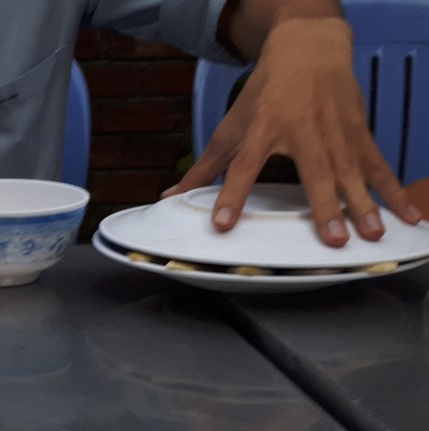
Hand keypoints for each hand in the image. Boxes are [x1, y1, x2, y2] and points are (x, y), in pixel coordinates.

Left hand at [164, 17, 421, 245]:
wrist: (309, 48)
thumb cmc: (265, 94)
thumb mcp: (231, 127)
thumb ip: (204, 168)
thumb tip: (169, 197)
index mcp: (264, 130)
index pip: (243, 166)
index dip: (231, 195)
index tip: (223, 224)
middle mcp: (304, 131)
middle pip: (316, 172)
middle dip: (326, 206)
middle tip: (334, 239)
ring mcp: (337, 132)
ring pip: (352, 171)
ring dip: (364, 204)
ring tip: (371, 235)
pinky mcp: (359, 133)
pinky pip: (379, 164)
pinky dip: (394, 190)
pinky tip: (407, 216)